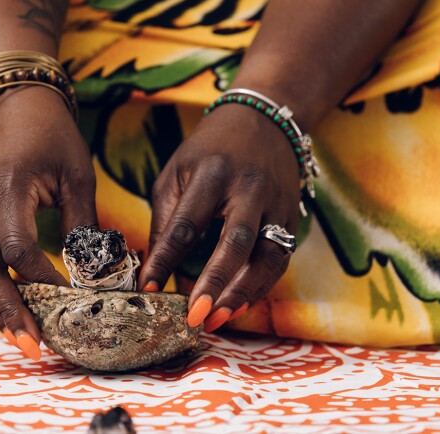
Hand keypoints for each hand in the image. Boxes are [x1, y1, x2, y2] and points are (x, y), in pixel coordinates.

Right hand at [0, 87, 96, 358]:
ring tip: (24, 340)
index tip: (73, 305)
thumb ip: (82, 224)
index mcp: (7, 189)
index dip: (43, 282)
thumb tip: (95, 275)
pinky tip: (16, 313)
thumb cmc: (51, 134)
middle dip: (6, 312)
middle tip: (35, 347)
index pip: (19, 249)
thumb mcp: (76, 174)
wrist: (12, 102)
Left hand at [140, 104, 301, 332]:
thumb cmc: (209, 150)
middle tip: (196, 315)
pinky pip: (280, 258)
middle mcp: (248, 188)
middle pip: (235, 241)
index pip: (186, 224)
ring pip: (267, 255)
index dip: (166, 259)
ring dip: (244, 292)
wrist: (263, 119)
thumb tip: (153, 269)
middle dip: (215, 282)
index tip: (147, 289)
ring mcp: (275, 203)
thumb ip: (166, 219)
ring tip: (218, 319)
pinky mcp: (291, 215)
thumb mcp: (176, 172)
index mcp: (212, 174)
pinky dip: (261, 285)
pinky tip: (239, 305)